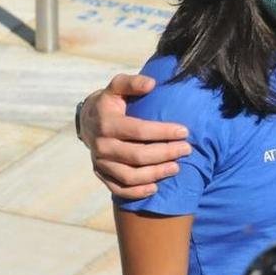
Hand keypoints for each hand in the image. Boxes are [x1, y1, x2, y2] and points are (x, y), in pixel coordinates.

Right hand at [80, 73, 191, 199]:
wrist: (88, 119)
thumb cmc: (111, 101)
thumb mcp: (117, 86)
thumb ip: (133, 82)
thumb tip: (151, 84)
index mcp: (107, 123)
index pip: (139, 130)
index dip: (163, 132)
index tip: (185, 131)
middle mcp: (102, 146)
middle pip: (137, 156)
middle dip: (165, 153)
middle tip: (187, 149)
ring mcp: (100, 162)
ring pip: (129, 176)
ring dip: (155, 174)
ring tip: (177, 167)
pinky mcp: (101, 174)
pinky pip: (118, 188)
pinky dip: (137, 192)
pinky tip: (155, 187)